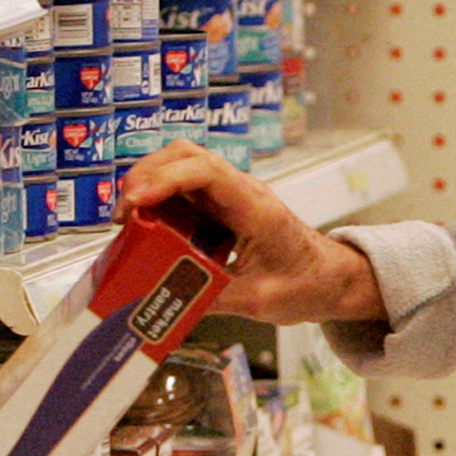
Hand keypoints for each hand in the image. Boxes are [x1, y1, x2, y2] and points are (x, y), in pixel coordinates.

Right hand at [118, 143, 383, 325]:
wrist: (332, 278)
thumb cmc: (306, 283)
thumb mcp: (259, 300)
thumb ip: (212, 298)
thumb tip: (163, 299)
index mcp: (256, 208)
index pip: (206, 172)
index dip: (165, 180)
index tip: (136, 202)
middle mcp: (241, 191)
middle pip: (186, 155)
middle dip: (146, 174)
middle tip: (123, 212)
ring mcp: (231, 195)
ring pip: (181, 165)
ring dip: (148, 183)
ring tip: (128, 219)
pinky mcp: (222, 206)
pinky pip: (184, 189)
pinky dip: (158, 199)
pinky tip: (146, 225)